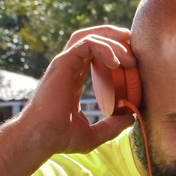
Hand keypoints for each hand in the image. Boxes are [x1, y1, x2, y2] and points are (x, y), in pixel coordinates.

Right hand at [15, 25, 138, 159]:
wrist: (41, 138)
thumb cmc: (60, 138)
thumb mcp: (94, 134)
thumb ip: (112, 126)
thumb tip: (131, 118)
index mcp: (74, 78)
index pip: (93, 54)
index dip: (113, 50)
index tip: (133, 61)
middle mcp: (69, 67)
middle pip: (92, 38)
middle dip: (114, 37)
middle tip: (134, 46)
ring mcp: (65, 63)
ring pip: (90, 37)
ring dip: (112, 41)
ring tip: (130, 57)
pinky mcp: (63, 62)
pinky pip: (87, 44)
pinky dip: (104, 47)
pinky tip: (117, 62)